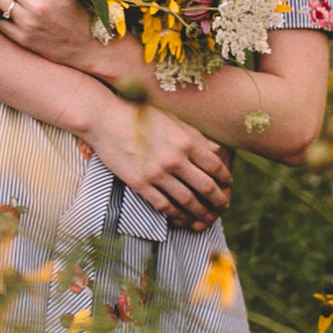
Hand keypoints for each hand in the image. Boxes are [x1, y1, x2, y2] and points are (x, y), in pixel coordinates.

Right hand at [80, 97, 231, 230]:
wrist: (105, 118)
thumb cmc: (140, 115)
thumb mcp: (173, 120)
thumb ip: (196, 136)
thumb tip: (218, 150)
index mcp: (186, 141)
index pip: (215, 166)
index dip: (225, 179)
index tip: (227, 185)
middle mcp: (175, 159)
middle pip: (206, 187)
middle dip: (218, 201)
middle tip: (223, 207)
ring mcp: (157, 173)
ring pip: (187, 201)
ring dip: (201, 212)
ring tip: (207, 217)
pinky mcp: (140, 184)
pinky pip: (164, 206)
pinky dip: (176, 214)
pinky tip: (181, 216)